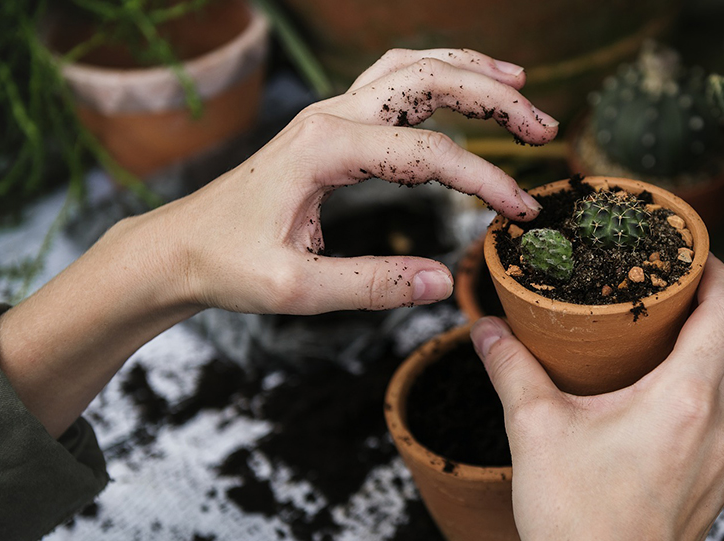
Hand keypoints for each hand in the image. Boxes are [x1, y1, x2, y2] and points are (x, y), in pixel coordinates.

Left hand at [158, 48, 558, 314]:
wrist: (179, 246)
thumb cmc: (228, 265)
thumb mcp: (297, 289)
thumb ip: (372, 285)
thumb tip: (443, 282)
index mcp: (324, 149)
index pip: (428, 154)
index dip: (485, 180)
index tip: (521, 212)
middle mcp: (330, 116)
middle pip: (428, 81)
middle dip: (494, 97)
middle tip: (544, 128)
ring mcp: (329, 113)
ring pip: (411, 68)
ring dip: (469, 70)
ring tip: (520, 83)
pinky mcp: (330, 124)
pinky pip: (392, 81)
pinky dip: (436, 74)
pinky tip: (463, 84)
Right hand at [471, 255, 723, 540]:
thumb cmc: (574, 522)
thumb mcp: (534, 430)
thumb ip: (511, 369)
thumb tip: (487, 329)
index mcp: (685, 401)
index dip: (718, 274)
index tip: (696, 255)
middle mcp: (720, 429)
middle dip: (720, 305)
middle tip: (680, 288)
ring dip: (722, 349)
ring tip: (678, 335)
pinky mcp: (719, 490)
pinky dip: (717, 391)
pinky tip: (675, 398)